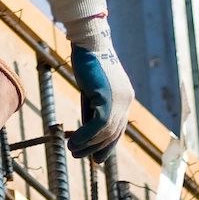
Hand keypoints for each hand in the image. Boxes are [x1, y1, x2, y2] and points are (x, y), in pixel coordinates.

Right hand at [65, 17, 133, 161]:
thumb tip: (87, 129)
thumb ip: (92, 107)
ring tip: (72, 151)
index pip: (119, 128)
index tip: (97, 157)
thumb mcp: (91, 89)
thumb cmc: (87, 61)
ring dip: (88, 144)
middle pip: (113, 133)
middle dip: (97, 148)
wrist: (89, 42)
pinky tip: (73, 142)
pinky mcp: (108, 97)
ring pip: (105, 132)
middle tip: (79, 156)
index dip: (108, 145)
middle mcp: (126, 100)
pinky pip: (98, 125)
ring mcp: (119, 99)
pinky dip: (85, 136)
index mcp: (125, 98)